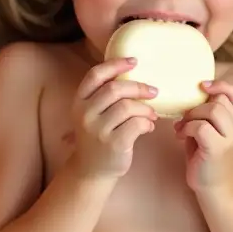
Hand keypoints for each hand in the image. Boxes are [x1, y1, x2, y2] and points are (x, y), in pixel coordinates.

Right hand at [68, 57, 157, 178]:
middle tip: (153, 92)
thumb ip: (105, 96)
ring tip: (151, 114)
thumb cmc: (98, 136)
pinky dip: (147, 123)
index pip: (95, 75)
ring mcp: (98, 130)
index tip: (134, 61)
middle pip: (115, 89)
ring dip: (145, 108)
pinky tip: (148, 127)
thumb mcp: (93, 113)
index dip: (115, 65)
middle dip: (138, 87)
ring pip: (128, 106)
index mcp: (79, 101)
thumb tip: (135, 74)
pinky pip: (137, 124)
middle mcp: (85, 114)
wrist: (91, 169)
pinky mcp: (113, 144)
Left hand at [174, 80, 232, 189]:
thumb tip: (189, 96)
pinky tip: (180, 137)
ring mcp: (230, 138)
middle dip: (197, 105)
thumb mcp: (212, 130)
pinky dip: (187, 128)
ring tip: (182, 127)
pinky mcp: (217, 148)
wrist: (216, 186)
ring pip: (212, 110)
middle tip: (185, 118)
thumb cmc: (209, 156)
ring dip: (191, 116)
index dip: (220, 85)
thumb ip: (207, 113)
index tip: (202, 86)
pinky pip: (200, 126)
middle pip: (220, 100)